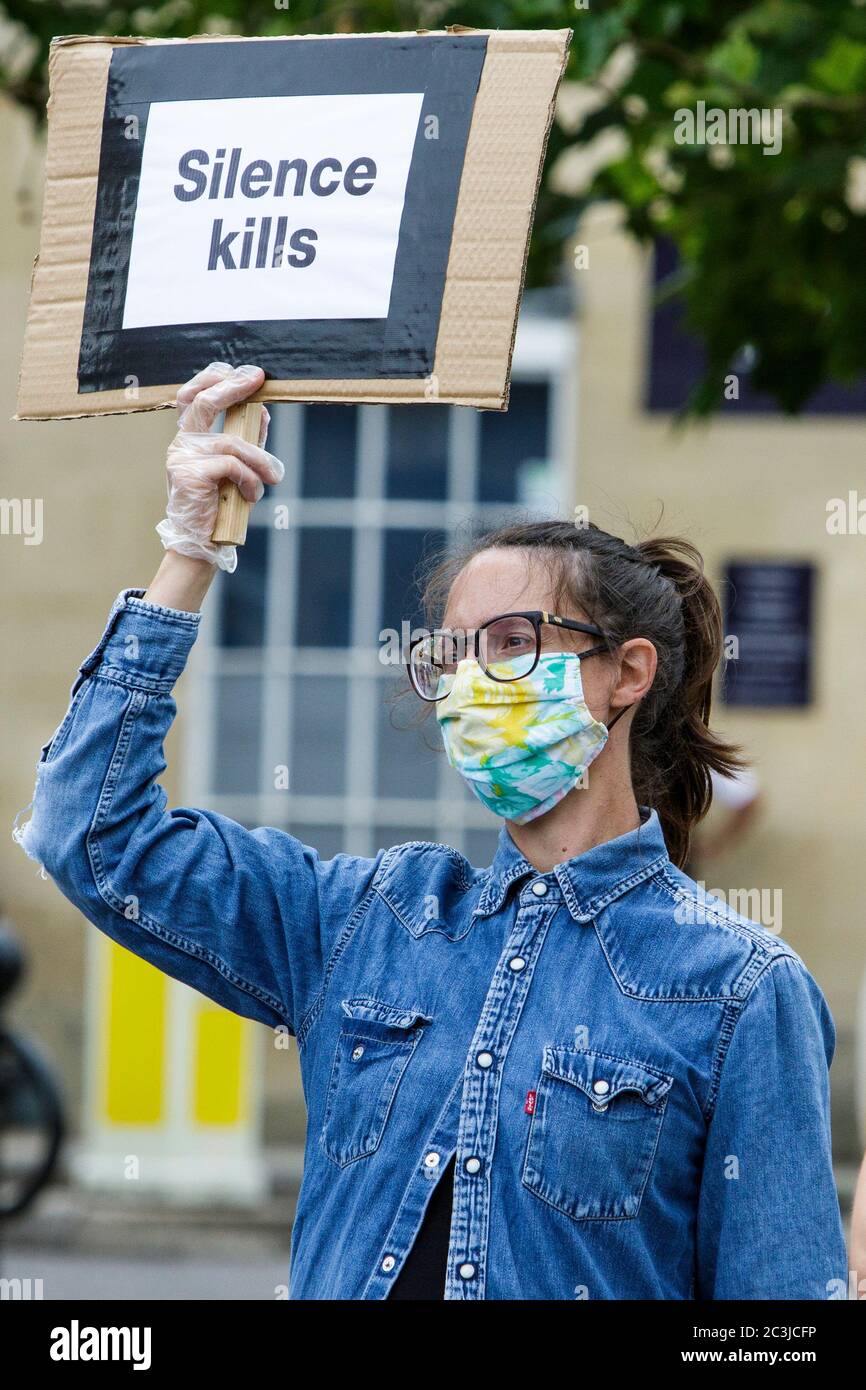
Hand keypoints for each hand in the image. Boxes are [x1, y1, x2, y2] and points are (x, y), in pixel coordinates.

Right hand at [155, 362, 283, 572]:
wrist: (203, 543)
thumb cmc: (221, 506)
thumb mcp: (237, 468)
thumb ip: (246, 440)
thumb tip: (262, 410)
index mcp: (190, 438)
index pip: (194, 396)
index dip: (216, 378)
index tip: (248, 374)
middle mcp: (181, 443)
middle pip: (204, 402)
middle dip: (234, 387)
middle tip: (258, 379)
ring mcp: (181, 457)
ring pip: (232, 443)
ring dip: (261, 460)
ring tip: (273, 478)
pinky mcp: (189, 474)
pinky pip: (231, 465)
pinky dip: (250, 480)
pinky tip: (252, 496)